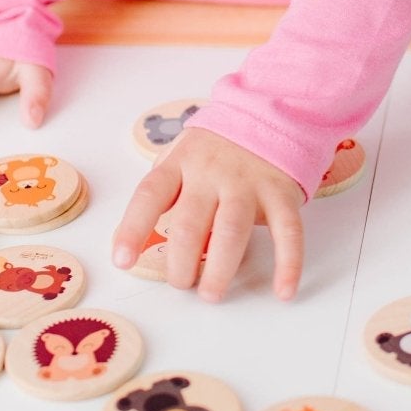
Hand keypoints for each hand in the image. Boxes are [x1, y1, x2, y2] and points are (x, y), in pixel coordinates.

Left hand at [112, 126, 304, 302]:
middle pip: (190, 224)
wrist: (268, 116)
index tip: (122, 260)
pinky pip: (287, 232)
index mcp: (180, 163)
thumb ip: (162, 194)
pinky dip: (288, 264)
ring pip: (231, 232)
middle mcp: (212, 173)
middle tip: (181, 284)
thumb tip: (132, 242)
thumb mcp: (180, 157)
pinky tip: (283, 291)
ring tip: (212, 294)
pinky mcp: (281, 194)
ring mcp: (248, 183)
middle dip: (181, 264)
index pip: (150, 195)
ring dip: (220, 269)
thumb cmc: (214, 149)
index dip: (133, 228)